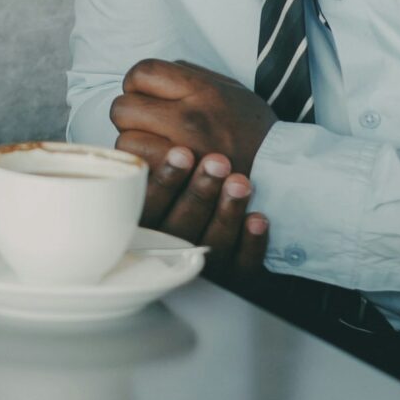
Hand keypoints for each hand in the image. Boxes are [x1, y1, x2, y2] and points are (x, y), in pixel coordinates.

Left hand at [109, 59, 278, 177]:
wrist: (281, 171)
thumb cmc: (252, 127)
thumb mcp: (228, 88)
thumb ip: (188, 74)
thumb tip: (149, 74)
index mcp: (201, 89)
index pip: (141, 72)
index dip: (137, 83)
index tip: (147, 96)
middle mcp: (189, 119)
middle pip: (123, 108)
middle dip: (130, 115)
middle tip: (147, 124)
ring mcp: (183, 153)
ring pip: (125, 144)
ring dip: (134, 144)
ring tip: (154, 147)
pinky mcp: (180, 183)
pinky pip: (140, 171)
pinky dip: (143, 169)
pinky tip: (158, 167)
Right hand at [111, 136, 272, 283]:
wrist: (226, 227)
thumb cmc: (188, 194)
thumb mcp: (160, 183)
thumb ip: (151, 158)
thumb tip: (141, 122)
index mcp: (149, 228)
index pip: (149, 208)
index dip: (165, 180)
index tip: (181, 152)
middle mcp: (174, 250)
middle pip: (180, 227)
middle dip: (200, 192)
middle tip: (218, 161)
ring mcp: (206, 267)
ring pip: (212, 245)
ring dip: (226, 212)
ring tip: (240, 182)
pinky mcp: (236, 278)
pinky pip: (243, 266)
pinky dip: (252, 244)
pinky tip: (258, 219)